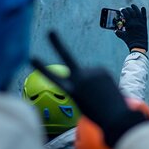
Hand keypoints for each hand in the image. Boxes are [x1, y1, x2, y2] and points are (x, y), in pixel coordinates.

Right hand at [31, 31, 147, 146]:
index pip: (53, 78)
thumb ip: (79, 84)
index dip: (41, 68)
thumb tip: (84, 72)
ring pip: (87, 72)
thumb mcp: (82, 102)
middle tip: (50, 31)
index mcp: (71, 91)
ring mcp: (91, 72)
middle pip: (67, 56)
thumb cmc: (96, 114)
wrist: (117, 117)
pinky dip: (100, 79)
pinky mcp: (102, 69)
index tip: (31, 57)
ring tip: (100, 94)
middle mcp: (79, 78)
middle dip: (57, 44)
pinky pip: (97, 72)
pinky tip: (105, 89)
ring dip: (92, 80)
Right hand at [115, 4, 147, 51]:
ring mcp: (140, 22)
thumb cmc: (130, 41)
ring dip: (135, 8)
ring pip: (138, 12)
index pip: (125, 13)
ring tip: (132, 5)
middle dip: (127, 9)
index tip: (121, 10)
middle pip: (131, 11)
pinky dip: (143, 12)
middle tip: (125, 9)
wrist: (139, 46)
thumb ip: (118, 32)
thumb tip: (115, 30)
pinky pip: (144, 16)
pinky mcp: (144, 24)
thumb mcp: (122, 36)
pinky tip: (143, 7)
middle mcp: (135, 21)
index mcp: (129, 23)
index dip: (122, 10)